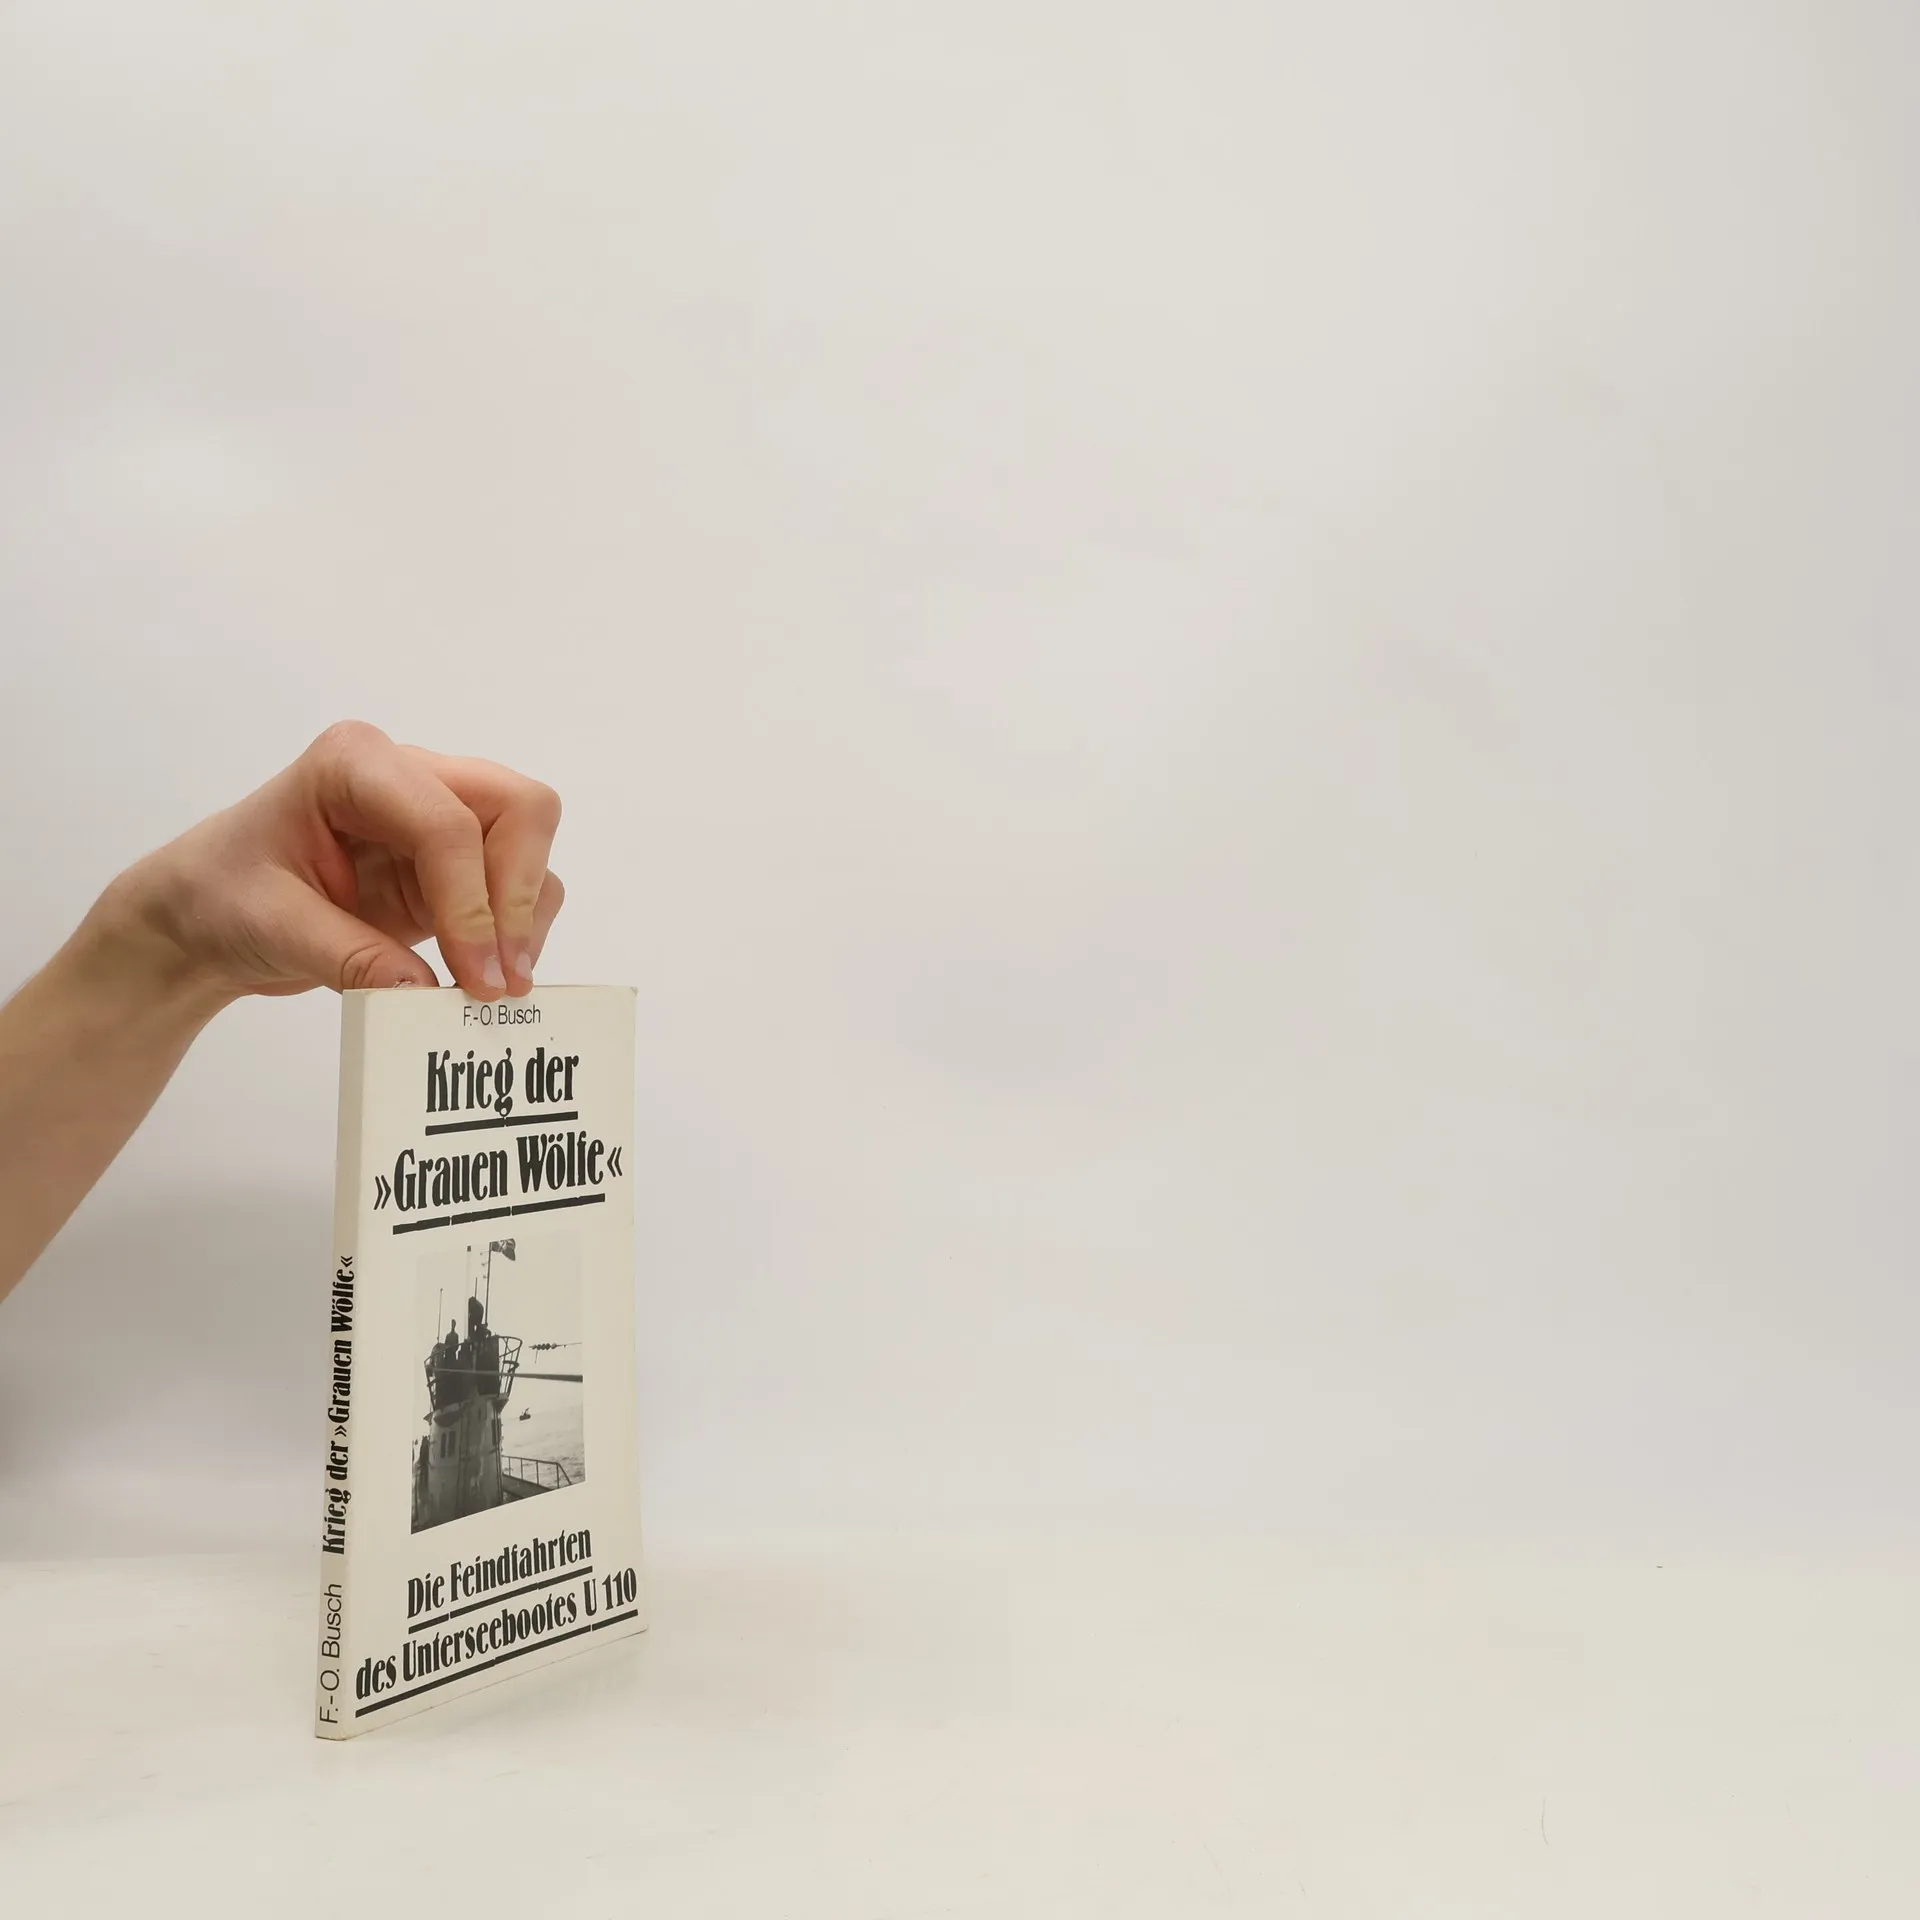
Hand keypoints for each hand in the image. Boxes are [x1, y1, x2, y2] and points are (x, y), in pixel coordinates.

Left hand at [85, 720, 564, 1005]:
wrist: (209, 915)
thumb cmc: (221, 897)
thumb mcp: (269, 926)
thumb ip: (347, 955)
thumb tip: (423, 991)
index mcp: (354, 765)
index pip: (446, 821)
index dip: (472, 901)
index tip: (474, 975)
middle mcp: (412, 776)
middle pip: (519, 807)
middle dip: (518, 893)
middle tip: (501, 975)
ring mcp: (441, 816)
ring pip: (531, 842)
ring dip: (526, 916)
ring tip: (498, 986)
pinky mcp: (457, 864)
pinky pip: (521, 882)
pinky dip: (519, 929)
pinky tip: (488, 974)